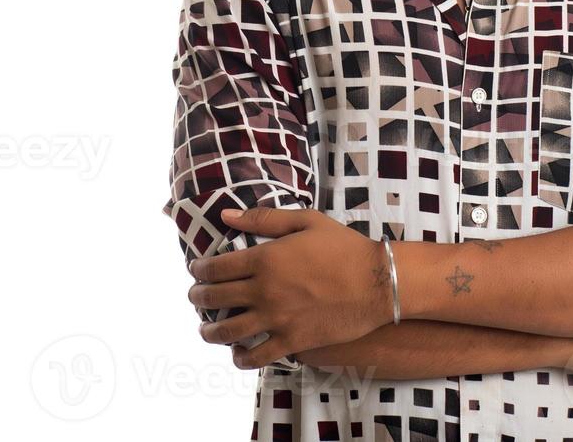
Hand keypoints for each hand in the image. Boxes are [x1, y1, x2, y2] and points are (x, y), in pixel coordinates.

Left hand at [188, 207, 392, 368]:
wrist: (377, 281)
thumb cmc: (343, 247)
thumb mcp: (305, 221)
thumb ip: (264, 218)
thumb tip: (226, 214)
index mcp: (265, 258)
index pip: (216, 267)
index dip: (200, 269)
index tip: (197, 270)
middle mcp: (264, 290)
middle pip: (215, 298)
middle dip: (198, 296)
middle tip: (195, 296)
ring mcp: (276, 318)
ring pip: (228, 331)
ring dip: (210, 332)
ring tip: (206, 330)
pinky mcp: (292, 341)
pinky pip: (256, 356)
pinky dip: (240, 357)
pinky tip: (237, 353)